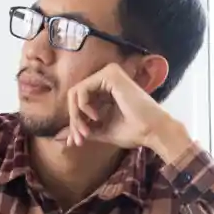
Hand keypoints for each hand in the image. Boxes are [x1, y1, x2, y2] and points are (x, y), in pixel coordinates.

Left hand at [63, 64, 193, 161]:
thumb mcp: (101, 131)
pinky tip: (96, 117)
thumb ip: (82, 130)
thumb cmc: (133, 131)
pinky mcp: (109, 74)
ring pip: (75, 93)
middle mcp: (106, 77)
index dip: (75, 122)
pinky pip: (81, 89)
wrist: (152, 131)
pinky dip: (82, 107)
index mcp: (105, 88)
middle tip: (81, 138)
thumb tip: (61, 138)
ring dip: (76, 115)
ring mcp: (108, 73)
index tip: (79, 141)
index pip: (78, 100)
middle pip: (74, 96)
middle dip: (74, 119)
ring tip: (88, 130)